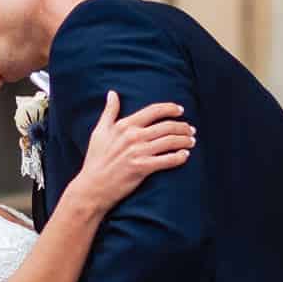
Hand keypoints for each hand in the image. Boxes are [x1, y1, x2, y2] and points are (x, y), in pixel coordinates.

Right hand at [67, 91, 194, 214]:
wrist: (91, 188)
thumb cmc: (95, 160)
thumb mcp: (99, 132)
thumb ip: (109, 112)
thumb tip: (112, 94)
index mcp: (124, 126)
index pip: (153, 111)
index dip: (170, 108)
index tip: (180, 110)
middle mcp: (132, 136)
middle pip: (166, 126)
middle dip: (183, 127)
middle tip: (191, 130)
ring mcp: (138, 152)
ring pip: (170, 141)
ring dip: (185, 140)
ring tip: (191, 141)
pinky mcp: (142, 167)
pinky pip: (168, 160)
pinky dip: (180, 157)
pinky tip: (185, 155)